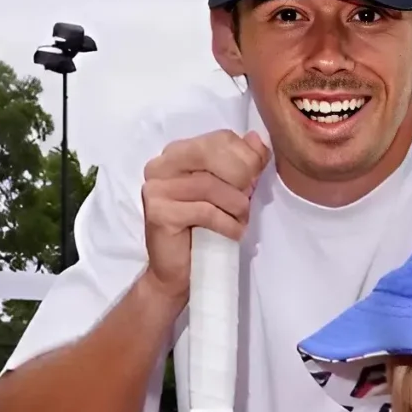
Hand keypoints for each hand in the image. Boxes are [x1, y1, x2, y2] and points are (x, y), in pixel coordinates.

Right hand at [139, 131, 270, 301]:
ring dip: (236, 206)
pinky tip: (233, 233)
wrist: (178, 272)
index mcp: (176, 154)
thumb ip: (242, 164)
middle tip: (247, 201)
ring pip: (209, 185)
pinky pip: (205, 211)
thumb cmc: (205, 229)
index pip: (218, 138)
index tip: (256, 179)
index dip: (246, 156)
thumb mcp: (229, 191)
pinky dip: (227, 224)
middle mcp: (160, 166)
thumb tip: (256, 138)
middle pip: (211, 154)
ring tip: (240, 220)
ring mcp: (155, 189)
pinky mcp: (158, 213)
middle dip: (240, 177)